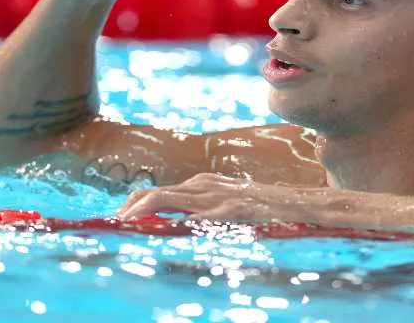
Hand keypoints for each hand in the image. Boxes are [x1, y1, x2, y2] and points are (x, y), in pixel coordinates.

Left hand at [116, 173, 348, 223]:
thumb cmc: (267, 210)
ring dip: (138, 209)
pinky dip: (162, 216)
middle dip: (129, 207)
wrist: (300, 204)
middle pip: (155, 192)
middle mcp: (204, 186)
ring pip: (163, 197)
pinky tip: (147, 223)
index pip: (160, 192)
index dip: (136, 204)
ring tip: (120, 223)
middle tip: (112, 223)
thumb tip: (184, 227)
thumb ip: (209, 212)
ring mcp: (214, 196)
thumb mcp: (232, 208)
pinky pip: (188, 212)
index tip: (120, 218)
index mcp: (204, 185)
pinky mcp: (225, 209)